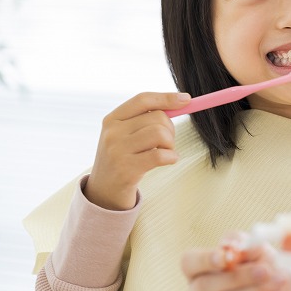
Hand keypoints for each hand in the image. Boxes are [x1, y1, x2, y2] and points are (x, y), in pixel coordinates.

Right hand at [84, 91, 188, 209]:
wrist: (103, 192)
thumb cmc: (122, 159)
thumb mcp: (124, 135)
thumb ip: (144, 119)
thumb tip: (180, 101)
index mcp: (112, 119)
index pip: (143, 99)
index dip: (166, 98)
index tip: (186, 99)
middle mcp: (112, 132)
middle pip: (157, 117)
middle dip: (170, 129)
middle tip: (166, 142)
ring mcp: (118, 151)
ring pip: (160, 134)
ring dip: (170, 144)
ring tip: (165, 152)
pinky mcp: (127, 169)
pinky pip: (160, 155)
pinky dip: (171, 157)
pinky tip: (169, 160)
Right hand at [182, 239, 290, 290]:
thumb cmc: (273, 277)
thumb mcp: (264, 254)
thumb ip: (245, 246)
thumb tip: (228, 245)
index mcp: (201, 273)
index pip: (188, 263)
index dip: (204, 259)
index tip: (226, 257)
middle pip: (202, 286)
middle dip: (236, 276)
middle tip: (265, 270)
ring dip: (253, 290)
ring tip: (277, 280)